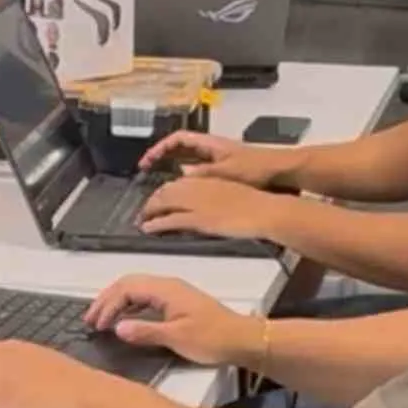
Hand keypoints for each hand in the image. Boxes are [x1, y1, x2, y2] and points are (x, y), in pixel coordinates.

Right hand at [86, 275, 261, 366]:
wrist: (243, 339)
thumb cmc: (214, 338)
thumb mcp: (177, 338)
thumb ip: (145, 332)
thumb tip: (118, 328)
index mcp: (166, 289)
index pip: (127, 288)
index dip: (108, 304)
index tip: (97, 324)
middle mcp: (168, 286)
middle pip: (128, 284)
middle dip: (107, 300)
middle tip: (90, 319)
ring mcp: (173, 293)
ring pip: (136, 290)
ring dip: (117, 302)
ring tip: (102, 319)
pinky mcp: (178, 302)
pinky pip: (146, 297)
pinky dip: (130, 306)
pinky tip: (125, 319)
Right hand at [138, 131, 295, 188]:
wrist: (280, 171)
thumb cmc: (258, 166)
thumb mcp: (227, 171)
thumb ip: (204, 173)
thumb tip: (182, 173)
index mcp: (210, 143)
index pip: (178, 139)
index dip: (160, 147)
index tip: (148, 160)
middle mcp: (212, 148)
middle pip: (180, 148)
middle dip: (162, 157)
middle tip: (146, 169)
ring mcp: (217, 159)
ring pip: (188, 159)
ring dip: (172, 167)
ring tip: (159, 180)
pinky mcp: (223, 170)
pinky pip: (198, 170)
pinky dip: (187, 177)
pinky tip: (183, 189)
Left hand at [139, 177, 291, 240]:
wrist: (265, 210)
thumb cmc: (256, 203)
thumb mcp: (232, 192)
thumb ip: (215, 192)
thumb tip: (207, 200)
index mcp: (207, 179)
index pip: (177, 182)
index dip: (164, 191)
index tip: (158, 199)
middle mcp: (199, 187)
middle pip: (166, 191)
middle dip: (152, 201)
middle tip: (145, 211)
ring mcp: (197, 203)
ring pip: (164, 203)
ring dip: (149, 211)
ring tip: (142, 220)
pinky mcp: (198, 219)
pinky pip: (171, 220)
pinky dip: (156, 224)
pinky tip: (148, 228)